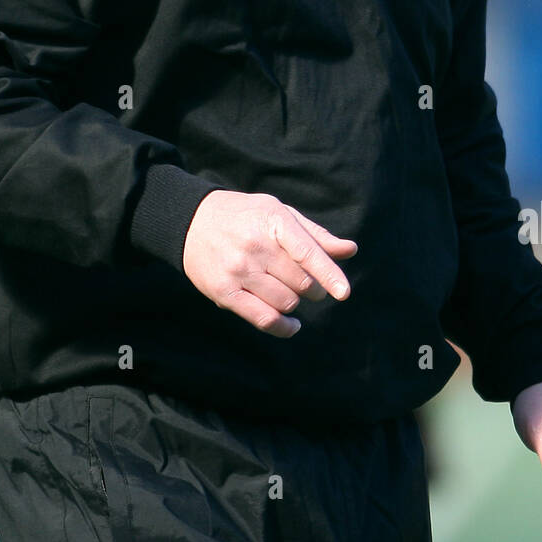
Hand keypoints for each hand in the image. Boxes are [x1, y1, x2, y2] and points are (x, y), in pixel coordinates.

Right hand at [182, 189, 357, 337]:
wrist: (191, 221)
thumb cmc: (245, 217)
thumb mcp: (279, 214)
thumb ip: (314, 235)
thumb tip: (351, 250)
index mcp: (273, 220)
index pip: (307, 252)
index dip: (329, 274)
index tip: (344, 293)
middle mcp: (255, 245)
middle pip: (302, 283)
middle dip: (314, 289)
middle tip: (309, 285)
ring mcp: (238, 270)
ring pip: (286, 302)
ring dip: (295, 303)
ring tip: (289, 292)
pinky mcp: (224, 293)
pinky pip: (263, 318)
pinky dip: (283, 327)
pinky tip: (292, 324)